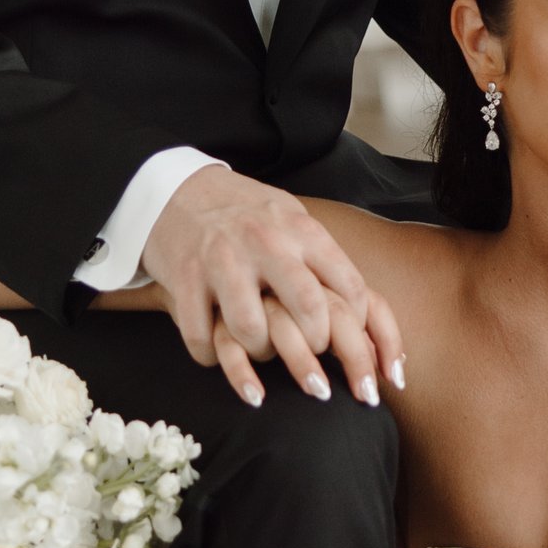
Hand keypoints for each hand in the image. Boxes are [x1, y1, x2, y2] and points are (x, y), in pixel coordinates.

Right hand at [141, 164, 402, 408]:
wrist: (177, 190)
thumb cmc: (249, 216)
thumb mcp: (294, 221)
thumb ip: (325, 261)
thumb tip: (371, 320)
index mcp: (301, 230)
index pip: (349, 287)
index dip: (359, 326)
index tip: (352, 342)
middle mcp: (265, 242)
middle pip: (308, 308)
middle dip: (316, 345)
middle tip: (313, 357)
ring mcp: (222, 260)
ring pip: (252, 330)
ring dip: (261, 352)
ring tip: (262, 350)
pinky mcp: (183, 278)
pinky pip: (201, 336)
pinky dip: (210, 356)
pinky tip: (216, 353)